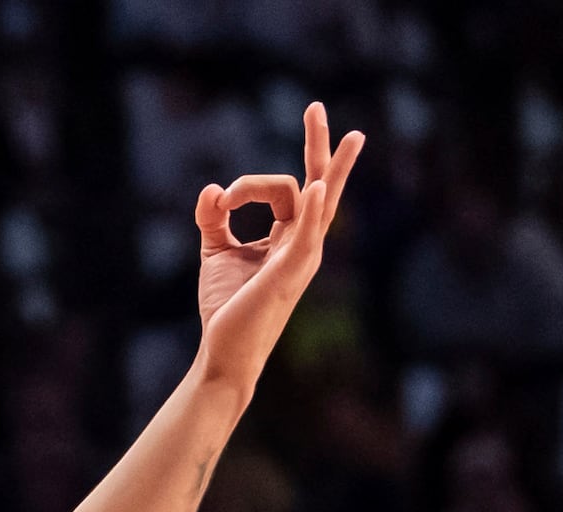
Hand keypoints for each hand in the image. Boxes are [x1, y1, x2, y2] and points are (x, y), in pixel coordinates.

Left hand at [194, 103, 367, 386]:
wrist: (223, 352)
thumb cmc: (227, 308)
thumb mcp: (216, 253)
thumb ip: (214, 219)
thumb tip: (211, 189)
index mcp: (289, 237)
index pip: (282, 189)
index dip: (247, 186)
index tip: (221, 201)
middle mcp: (303, 243)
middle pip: (320, 185)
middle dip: (320, 146)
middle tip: (316, 108)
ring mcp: (301, 257)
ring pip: (321, 203)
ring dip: (331, 167)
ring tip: (351, 136)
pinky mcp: (289, 273)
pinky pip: (307, 236)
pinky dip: (311, 211)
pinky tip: (315, 189)